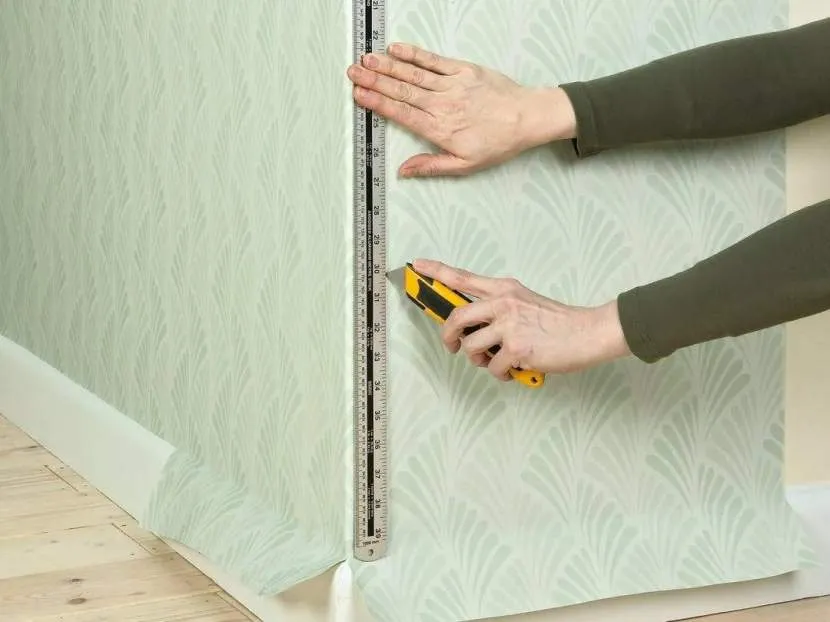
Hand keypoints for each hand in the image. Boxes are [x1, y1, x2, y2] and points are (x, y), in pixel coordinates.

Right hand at [346, 43, 576, 177]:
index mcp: (439, 129)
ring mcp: (452, 85)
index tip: (359, 95)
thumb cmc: (498, 143)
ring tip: (366, 60)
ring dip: (387, 66)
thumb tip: (404, 171)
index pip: (401, 113)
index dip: (377, 103)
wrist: (527, 118)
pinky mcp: (463, 70)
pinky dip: (414, 54)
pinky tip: (396, 49)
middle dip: (374, 81)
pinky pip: (433, 60)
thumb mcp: (464, 165)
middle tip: (352, 73)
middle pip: (401, 90)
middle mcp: (441, 105)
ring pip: (413, 74)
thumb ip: (431, 166)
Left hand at [411, 259, 630, 379]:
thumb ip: (499, 310)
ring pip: (471, 347)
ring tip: (496, 361)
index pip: (463, 277)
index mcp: (504, 290)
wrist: (587, 333)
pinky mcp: (516, 348)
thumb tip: (474, 330)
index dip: (436, 271)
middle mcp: (503, 303)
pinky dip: (501, 373)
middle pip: (456, 317)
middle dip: (448, 336)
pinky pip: (493, 367)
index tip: (417, 266)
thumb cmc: (558, 323)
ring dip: (479, 360)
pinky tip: (515, 368)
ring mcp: (508, 325)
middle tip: (451, 345)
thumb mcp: (525, 303)